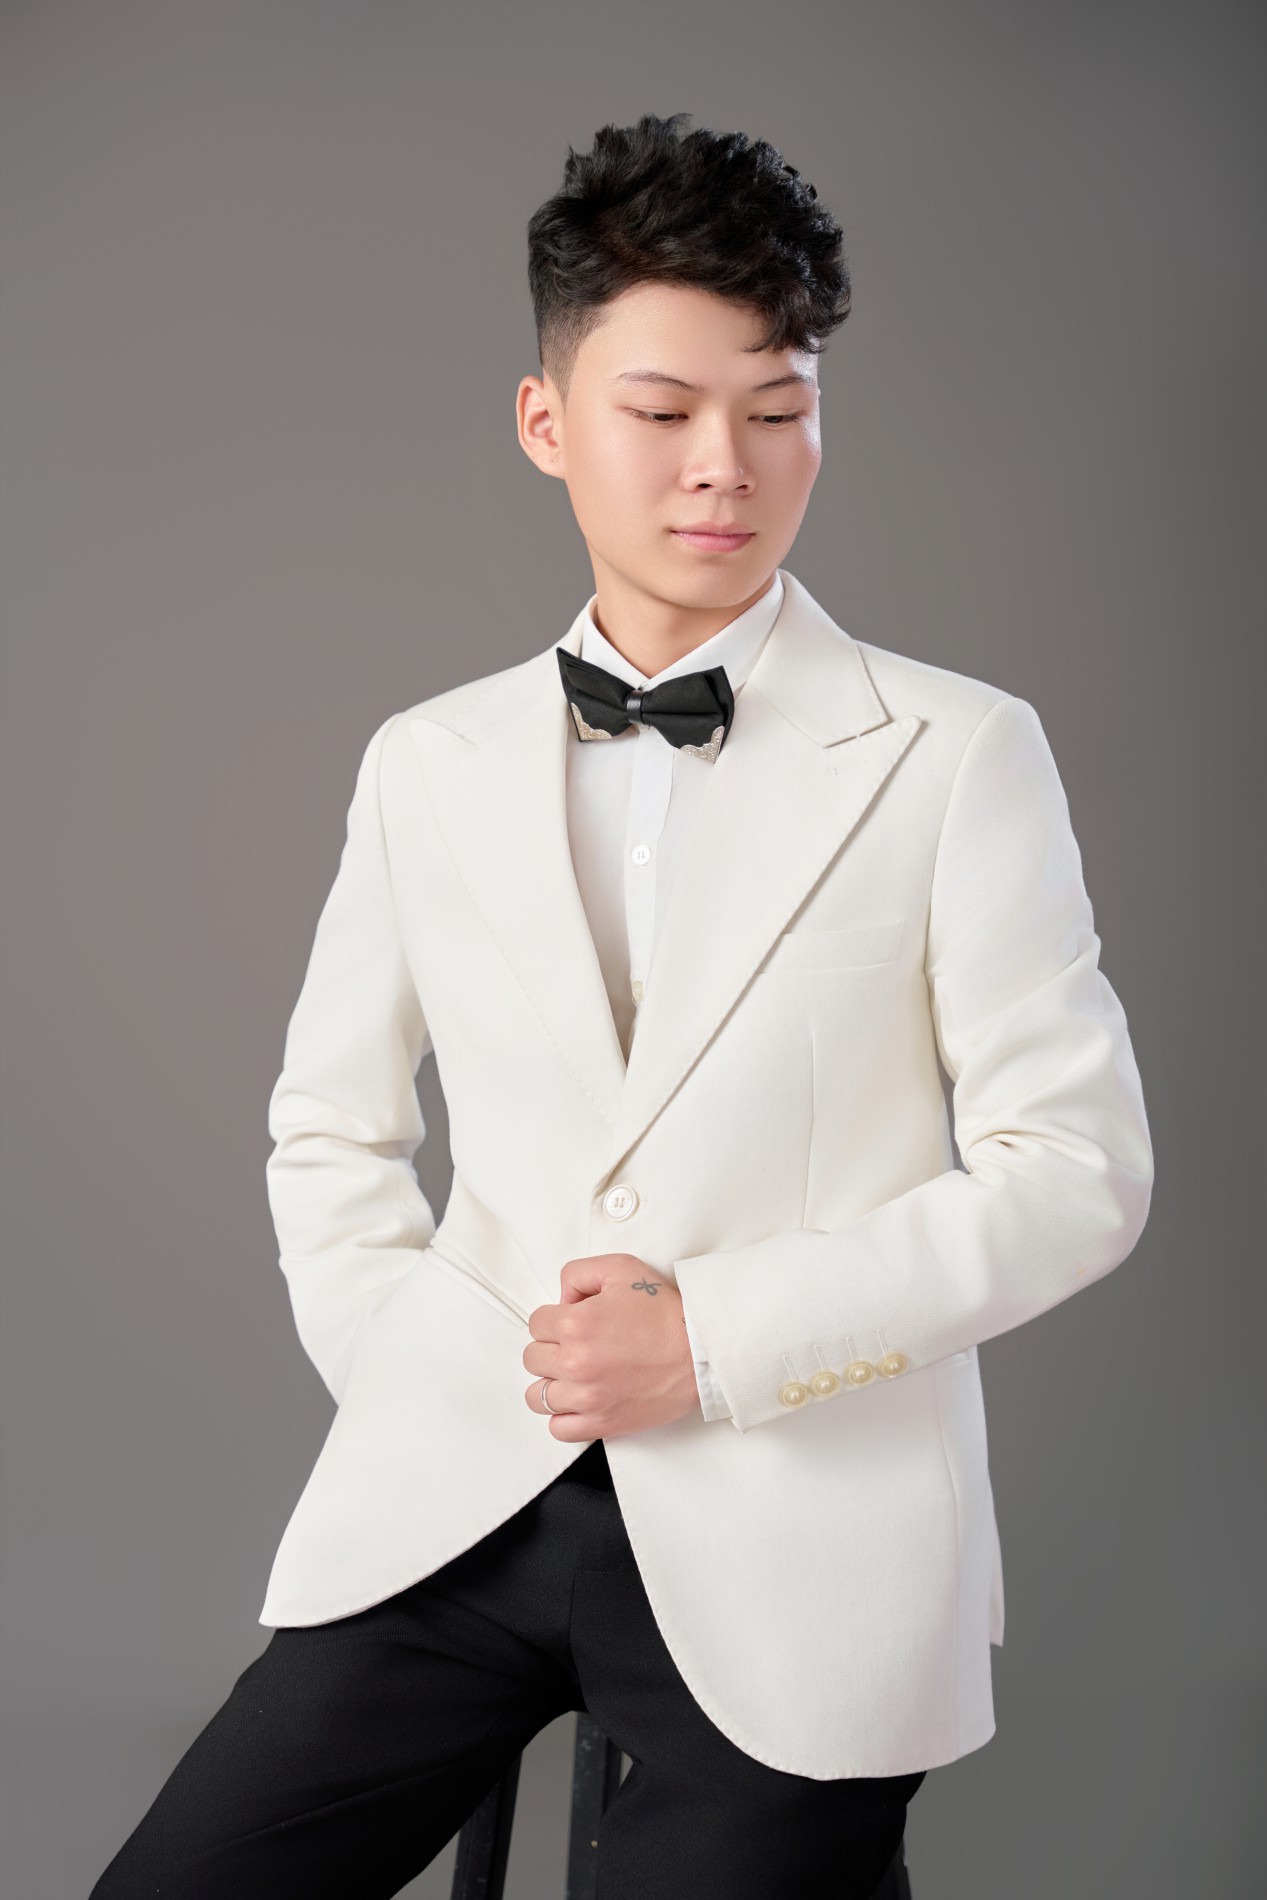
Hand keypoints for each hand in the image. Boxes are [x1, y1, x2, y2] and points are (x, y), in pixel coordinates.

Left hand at [523, 1253, 700, 1441]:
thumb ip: (578, 1274)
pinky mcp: (601, 1423)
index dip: (555, 1319)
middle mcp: (574, 1362)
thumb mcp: (621, 1268)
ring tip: (575, 1375)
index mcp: (575, 1324)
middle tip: (579, 1345)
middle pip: (533, 1358)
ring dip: (552, 1383)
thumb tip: (561, 1298)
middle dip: (552, 1347)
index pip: (536, 1323)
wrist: (701, 1352)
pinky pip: (558, 1428)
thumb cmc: (665, 1313)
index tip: (575, 1322)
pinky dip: (564, 1416)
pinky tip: (580, 1400)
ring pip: (537, 1396)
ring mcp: (586, 1398)